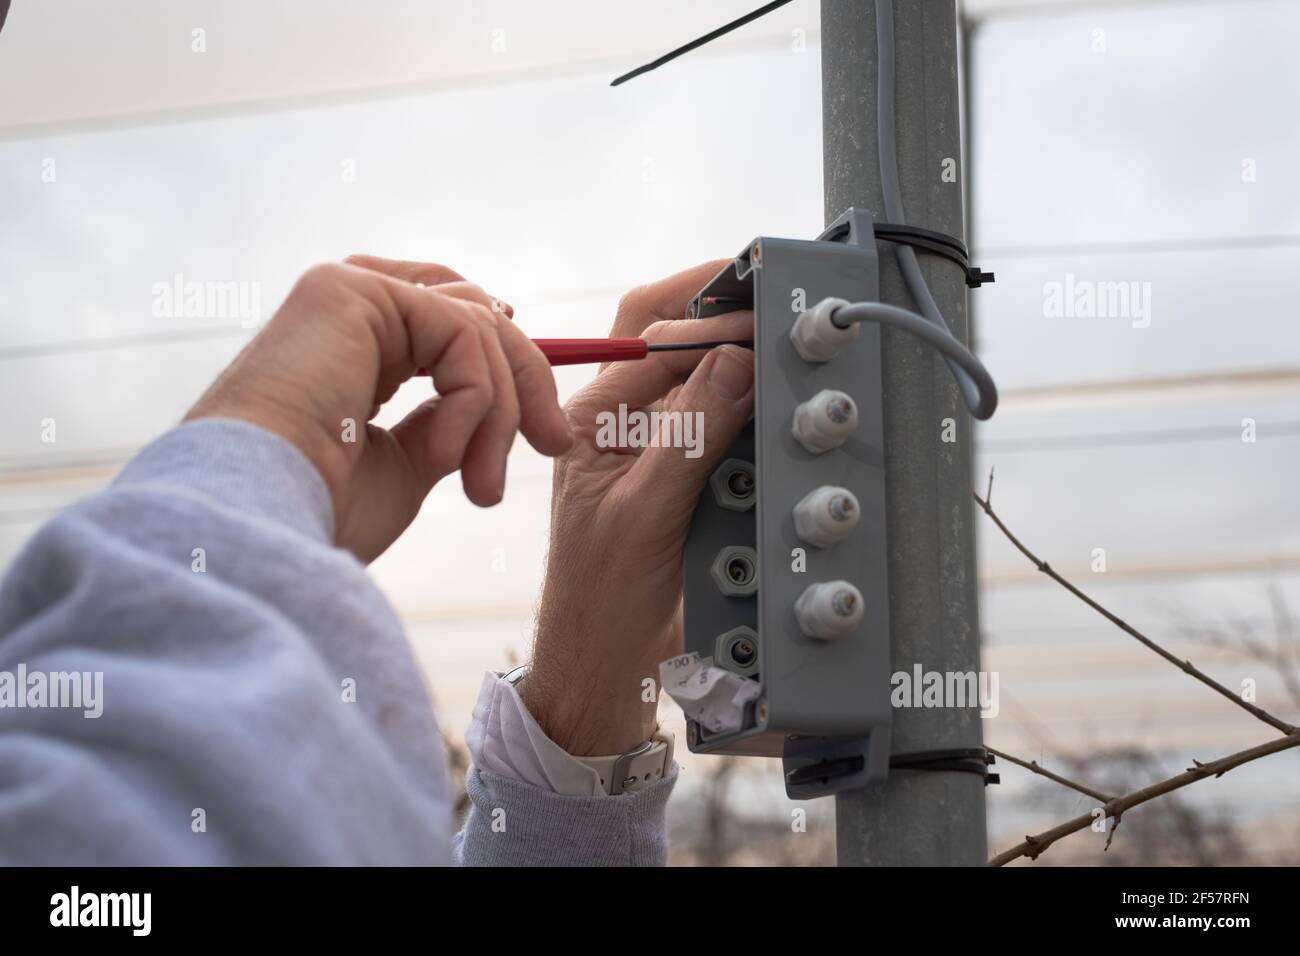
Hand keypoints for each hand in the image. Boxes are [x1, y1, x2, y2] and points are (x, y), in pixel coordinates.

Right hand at [186, 255, 571, 561]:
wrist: (262, 519)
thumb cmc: (321, 508)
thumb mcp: (407, 464)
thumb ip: (447, 424)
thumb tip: (493, 409)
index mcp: (354, 344)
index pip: (455, 326)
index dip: (511, 368)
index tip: (548, 433)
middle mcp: (347, 306)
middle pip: (478, 312)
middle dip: (525, 383)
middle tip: (553, 445)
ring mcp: (346, 290)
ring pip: (478, 325)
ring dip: (500, 410)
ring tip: (481, 485)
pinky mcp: (352, 289)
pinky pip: (460, 330)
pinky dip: (476, 396)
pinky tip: (448, 454)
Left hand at [521, 262, 754, 755]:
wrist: (610, 662)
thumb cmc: (603, 596)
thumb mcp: (645, 512)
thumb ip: (689, 435)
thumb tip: (734, 361)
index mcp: (595, 418)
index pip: (649, 336)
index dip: (706, 317)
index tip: (760, 310)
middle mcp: (625, 421)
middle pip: (672, 337)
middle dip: (721, 312)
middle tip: (778, 299)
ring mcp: (659, 444)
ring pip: (704, 373)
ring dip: (740, 354)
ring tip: (783, 339)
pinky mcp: (691, 472)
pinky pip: (724, 418)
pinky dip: (752, 402)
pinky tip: (777, 396)